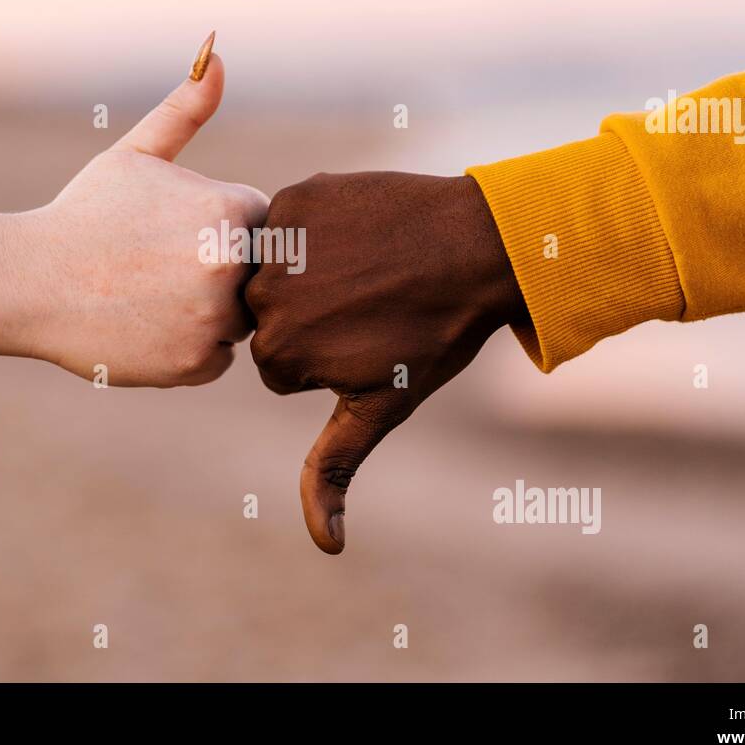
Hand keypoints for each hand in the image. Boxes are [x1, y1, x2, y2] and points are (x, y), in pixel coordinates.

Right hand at [0, 39, 269, 385]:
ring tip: (151, 296)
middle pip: (256, 274)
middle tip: (162, 269)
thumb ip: (185, 111)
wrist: (30, 283)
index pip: (263, 223)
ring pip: (239, 319)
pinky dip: (187, 350)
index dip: (220, 226)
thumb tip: (216, 54)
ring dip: (206, 312)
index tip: (175, 232)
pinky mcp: (195, 363)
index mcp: (230, 209)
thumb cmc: (85, 214)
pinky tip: (145, 327)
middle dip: (220, 271)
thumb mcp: (136, 156)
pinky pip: (216, 358)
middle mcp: (231, 265)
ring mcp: (214, 318)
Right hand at [245, 172, 526, 552]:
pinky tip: (359, 231)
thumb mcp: (380, 408)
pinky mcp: (297, 196)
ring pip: (276, 269)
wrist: (481, 248)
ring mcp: (279, 242)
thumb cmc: (434, 335)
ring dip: (309, 269)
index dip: (327, 357)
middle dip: (311, 315)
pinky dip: (317, 226)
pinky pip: (288, 220)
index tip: (370, 340)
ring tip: (366, 267)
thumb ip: (334, 469)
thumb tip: (328, 548)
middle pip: (271, 317)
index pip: (279, 365)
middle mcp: (263, 297)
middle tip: (371, 302)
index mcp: (276, 355)